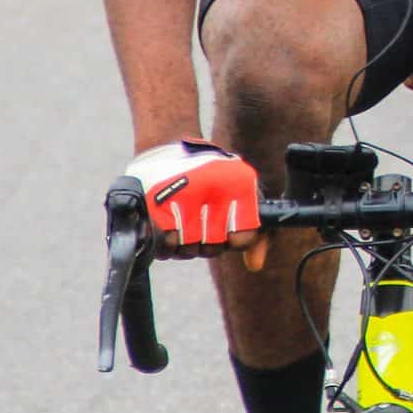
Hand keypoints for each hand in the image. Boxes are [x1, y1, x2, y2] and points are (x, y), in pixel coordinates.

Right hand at [127, 139, 265, 269]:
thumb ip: (258, 232)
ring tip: (183, 222)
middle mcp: (212, 186)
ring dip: (184, 244)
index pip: (244, 238)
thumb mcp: (242, 195)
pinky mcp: (155, 204)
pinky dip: (165, 243)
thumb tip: (255, 264)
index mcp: (239, 182)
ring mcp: (182, 195)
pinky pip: (165, 245)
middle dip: (206, 243)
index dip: (234, 241)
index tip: (228, 231)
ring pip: (188, 250)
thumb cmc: (212, 178)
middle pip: (213, 248)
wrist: (168, 148)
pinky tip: (168, 225)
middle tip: (201, 223)